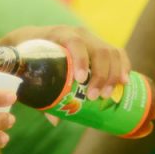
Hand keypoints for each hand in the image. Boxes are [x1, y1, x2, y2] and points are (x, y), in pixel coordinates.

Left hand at [8, 25, 129, 100]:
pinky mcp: (102, 46)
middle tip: (95, 97)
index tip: (80, 80)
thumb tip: (54, 120)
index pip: (75, 42)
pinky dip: (124, 67)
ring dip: (113, 75)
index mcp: (60, 35)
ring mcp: (92, 39)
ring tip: (107, 95)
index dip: (81, 60)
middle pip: (99, 50)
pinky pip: (118, 53)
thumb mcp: (30, 69)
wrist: (35, 38)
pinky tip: (124, 82)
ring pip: (111, 52)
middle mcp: (80, 34)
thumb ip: (38, 92)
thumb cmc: (30, 55)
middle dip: (100, 75)